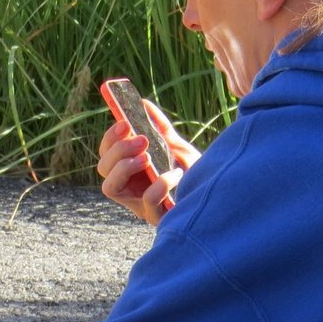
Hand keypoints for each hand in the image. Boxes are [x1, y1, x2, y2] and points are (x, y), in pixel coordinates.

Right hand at [97, 99, 199, 225]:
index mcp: (130, 171)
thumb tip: (142, 103)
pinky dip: (159, 184)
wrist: (219, 194)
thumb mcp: (176, 147)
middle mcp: (129, 190)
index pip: (106, 154)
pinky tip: (176, 174)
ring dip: (124, 167)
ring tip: (148, 157)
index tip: (124, 123)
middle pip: (103, 169)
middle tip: (142, 140)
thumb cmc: (195, 174)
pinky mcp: (156, 218)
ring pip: (110, 188)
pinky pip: (148, 202)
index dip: (110, 138)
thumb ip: (159, 128)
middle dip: (117, 150)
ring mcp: (140, 206)